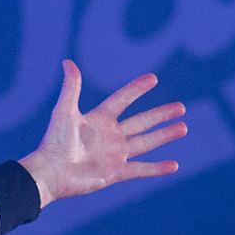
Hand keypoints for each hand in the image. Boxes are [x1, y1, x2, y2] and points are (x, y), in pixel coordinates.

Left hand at [18, 61, 185, 207]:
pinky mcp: (115, 173)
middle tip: (181, 107)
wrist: (51, 172)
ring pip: (146, 143)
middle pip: (141, 122)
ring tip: (183, 128)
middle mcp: (110, 136)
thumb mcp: (65, 111)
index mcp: (99, 119)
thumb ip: (71, 87)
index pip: (122, 99)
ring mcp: (114, 155)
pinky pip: (141, 169)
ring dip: (165, 136)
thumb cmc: (55, 142)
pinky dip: (157, 168)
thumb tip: (68, 61)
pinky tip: (174, 164)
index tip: (153, 78)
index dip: (137, 89)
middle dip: (161, 115)